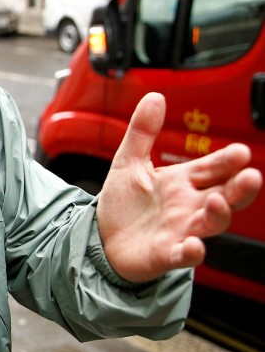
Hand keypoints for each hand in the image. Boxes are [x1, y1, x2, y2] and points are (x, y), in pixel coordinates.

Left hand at [97, 93, 261, 283]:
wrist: (102, 239)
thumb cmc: (123, 204)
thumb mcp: (128, 162)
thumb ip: (142, 132)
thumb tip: (155, 96)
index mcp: (182, 182)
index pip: (213, 168)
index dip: (227, 161)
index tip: (240, 151)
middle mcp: (188, 206)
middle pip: (225, 196)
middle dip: (240, 188)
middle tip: (251, 176)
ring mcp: (180, 230)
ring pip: (210, 224)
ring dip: (218, 214)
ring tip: (217, 201)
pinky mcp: (166, 254)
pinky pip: (184, 255)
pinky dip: (191, 252)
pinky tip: (193, 245)